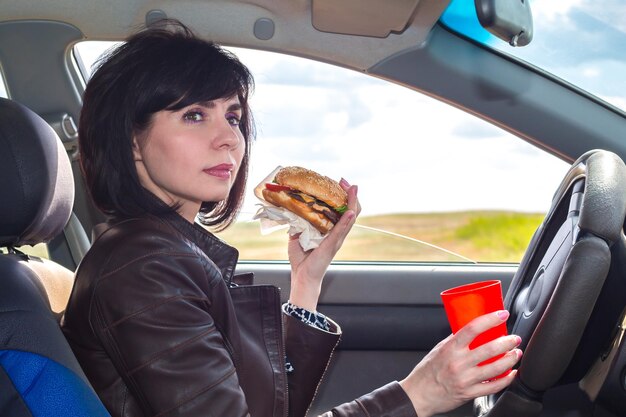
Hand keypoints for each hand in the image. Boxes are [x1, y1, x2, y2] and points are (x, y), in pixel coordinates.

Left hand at [287, 178, 360, 310]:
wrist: (302, 277)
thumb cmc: (302, 260)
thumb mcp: (298, 236)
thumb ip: (298, 224)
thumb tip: (292, 212)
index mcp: (331, 231)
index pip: (342, 211)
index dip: (343, 196)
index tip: (340, 183)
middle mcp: (337, 234)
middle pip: (351, 211)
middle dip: (351, 195)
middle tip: (347, 182)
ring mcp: (337, 240)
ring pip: (350, 218)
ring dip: (353, 203)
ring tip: (353, 189)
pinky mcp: (332, 246)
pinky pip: (341, 231)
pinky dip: (346, 221)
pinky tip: (349, 212)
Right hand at [399, 310, 522, 416]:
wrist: (419, 394)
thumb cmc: (427, 371)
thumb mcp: (439, 349)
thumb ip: (455, 340)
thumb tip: (472, 330)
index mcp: (450, 348)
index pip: (473, 328)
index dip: (490, 319)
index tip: (502, 314)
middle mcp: (458, 362)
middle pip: (489, 348)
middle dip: (507, 341)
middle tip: (514, 338)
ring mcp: (465, 379)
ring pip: (495, 368)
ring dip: (510, 359)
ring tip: (516, 353)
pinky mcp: (470, 393)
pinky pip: (493, 386)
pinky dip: (507, 379)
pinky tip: (512, 373)